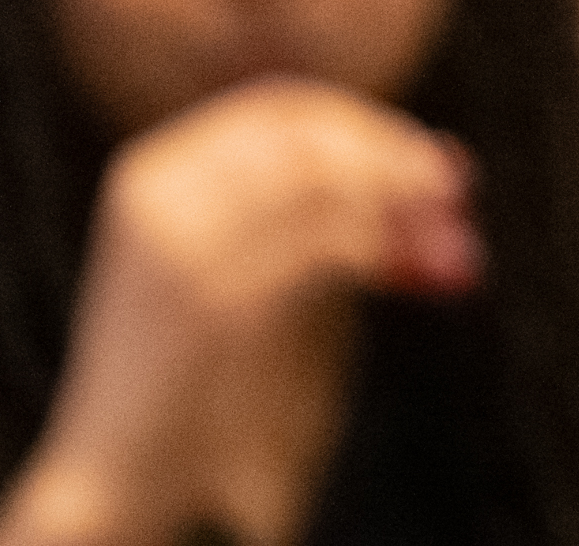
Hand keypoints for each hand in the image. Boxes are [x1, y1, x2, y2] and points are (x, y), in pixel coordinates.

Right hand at [0, 81, 476, 545]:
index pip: (284, 108)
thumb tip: (450, 161)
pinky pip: (321, 242)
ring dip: (400, 205)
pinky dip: (379, 248)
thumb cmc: (199, 371)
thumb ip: (327, 213)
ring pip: (323, 179)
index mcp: (157, 169)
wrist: (118, 471)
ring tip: (449, 251)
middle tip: (459, 195)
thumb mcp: (257, 268)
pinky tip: (407, 273)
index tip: (439, 165)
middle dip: (396, 159)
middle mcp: (160, 189)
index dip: (371, 127)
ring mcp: (177, 239)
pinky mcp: (206, 295)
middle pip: (309, 135)